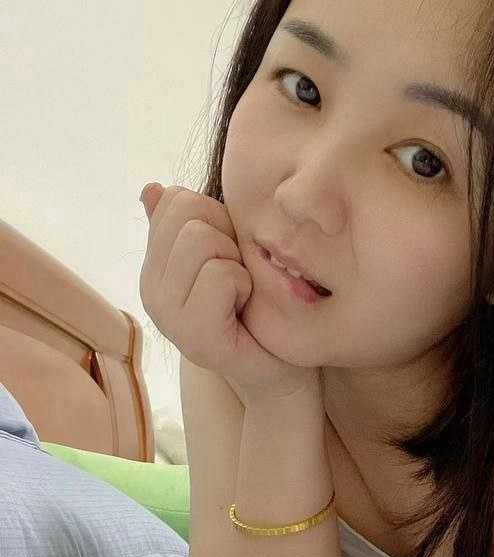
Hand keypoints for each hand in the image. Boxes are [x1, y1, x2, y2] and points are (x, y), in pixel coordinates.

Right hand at [139, 184, 320, 403]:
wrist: (280, 368)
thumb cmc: (257, 307)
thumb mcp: (225, 254)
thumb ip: (188, 224)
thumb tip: (152, 188)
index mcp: (153, 268)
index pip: (174, 200)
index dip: (215, 215)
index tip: (229, 252)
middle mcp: (150, 291)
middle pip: (187, 215)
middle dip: (226, 236)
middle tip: (238, 275)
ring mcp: (168, 317)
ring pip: (201, 241)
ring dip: (236, 262)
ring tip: (240, 293)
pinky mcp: (195, 338)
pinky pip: (219, 276)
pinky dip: (243, 285)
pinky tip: (244, 309)